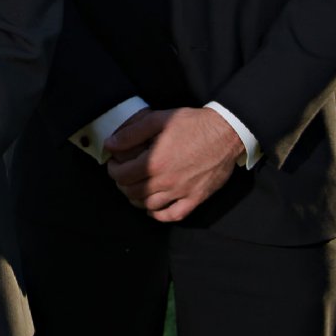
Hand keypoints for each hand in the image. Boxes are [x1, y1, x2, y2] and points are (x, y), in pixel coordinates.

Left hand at [103, 105, 241, 221]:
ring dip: (137, 199)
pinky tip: (154, 208)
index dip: (113, 170)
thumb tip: (110, 144)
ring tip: (137, 188)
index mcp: (155, 162)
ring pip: (149, 206)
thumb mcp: (159, 120)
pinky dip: (159, 215)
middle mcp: (166, 181)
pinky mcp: (196, 198)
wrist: (226, 132)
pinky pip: (173, 215)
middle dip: (122, 184)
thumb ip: (132, 133)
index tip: (114, 164)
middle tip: (124, 176)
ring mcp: (181, 192)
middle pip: (133, 192)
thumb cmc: (193, 124)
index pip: (122, 175)